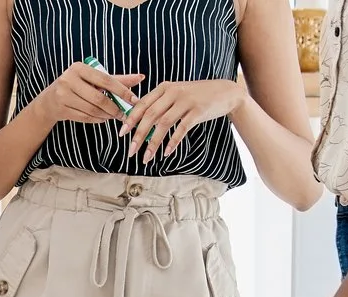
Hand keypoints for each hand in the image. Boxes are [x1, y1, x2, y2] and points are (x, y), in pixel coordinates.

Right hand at [38, 63, 142, 127]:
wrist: (49, 100)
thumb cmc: (77, 86)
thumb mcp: (94, 79)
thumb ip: (117, 79)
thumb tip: (141, 77)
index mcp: (79, 68)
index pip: (105, 80)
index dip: (122, 91)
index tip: (134, 100)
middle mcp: (68, 79)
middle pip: (98, 97)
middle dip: (114, 107)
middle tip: (124, 114)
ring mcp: (63, 95)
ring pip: (91, 109)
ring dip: (106, 115)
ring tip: (114, 116)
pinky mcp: (60, 109)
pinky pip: (84, 117)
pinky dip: (96, 119)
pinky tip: (103, 119)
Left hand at [120, 79, 245, 166]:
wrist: (225, 92)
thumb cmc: (196, 96)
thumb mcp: (176, 94)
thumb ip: (159, 105)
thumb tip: (139, 123)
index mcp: (164, 87)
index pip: (142, 104)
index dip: (131, 119)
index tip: (121, 133)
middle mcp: (174, 92)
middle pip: (150, 115)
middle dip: (138, 135)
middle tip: (131, 151)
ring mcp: (186, 101)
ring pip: (164, 124)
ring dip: (153, 143)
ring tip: (146, 158)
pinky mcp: (198, 111)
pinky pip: (182, 129)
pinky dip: (172, 142)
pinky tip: (166, 153)